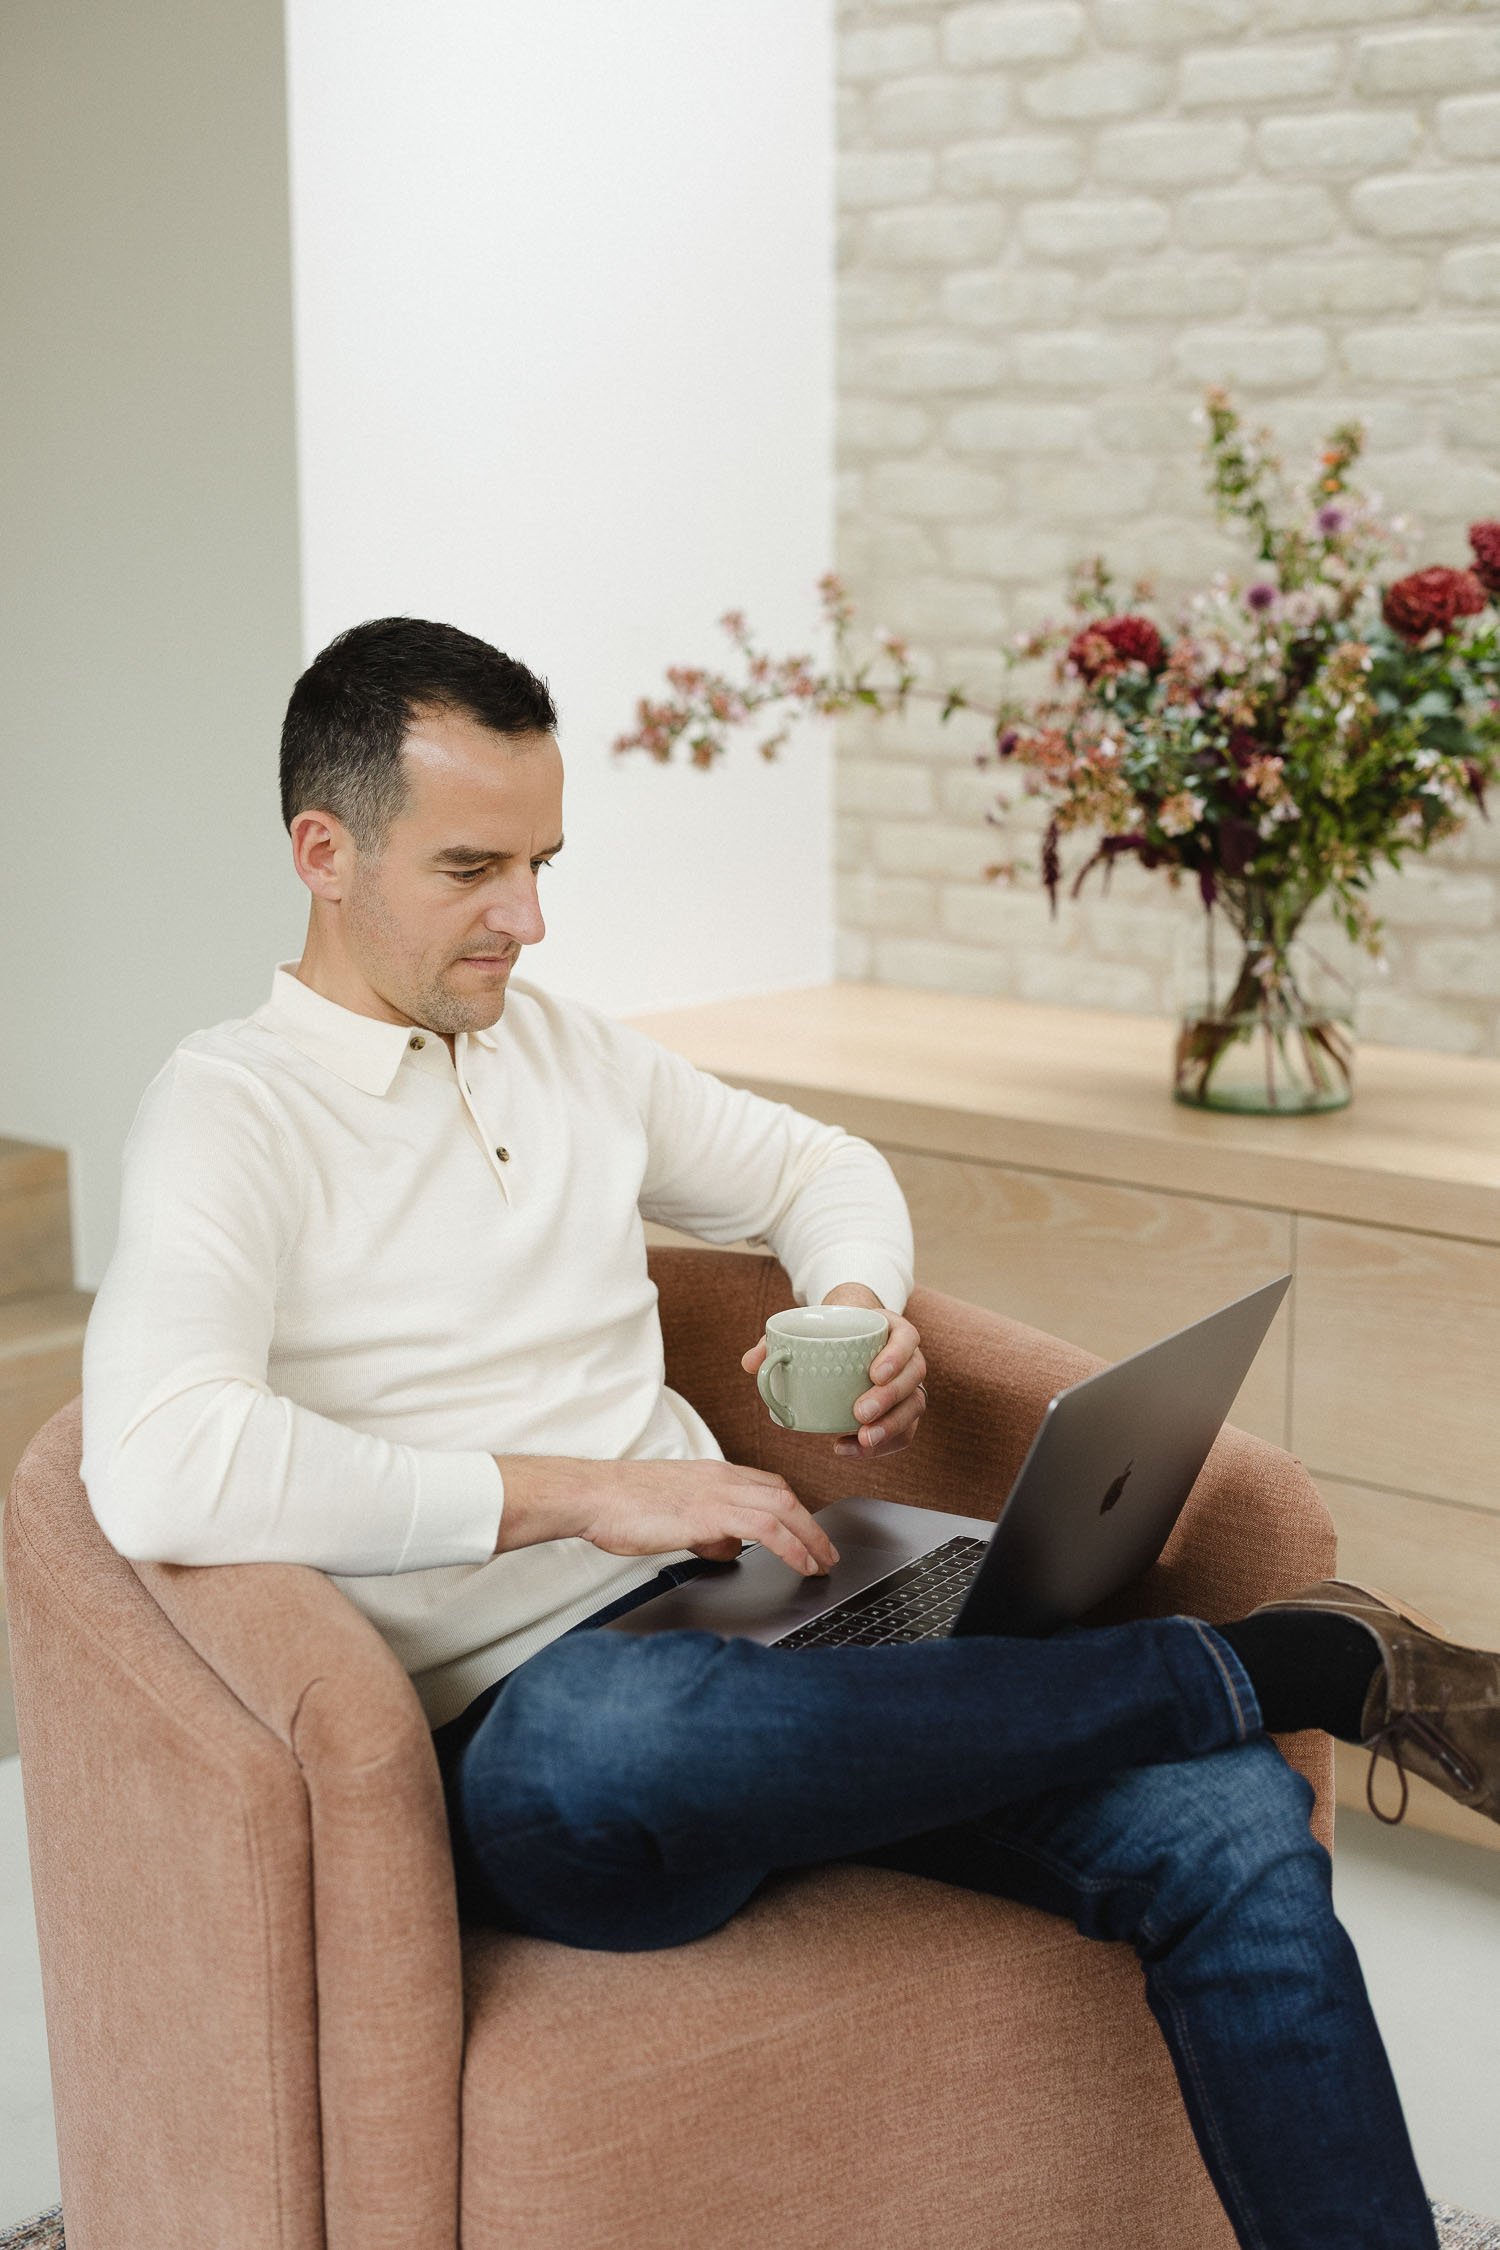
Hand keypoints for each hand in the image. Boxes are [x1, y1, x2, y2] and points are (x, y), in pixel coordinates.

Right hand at [576, 1456, 838, 1577]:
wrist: (593, 1496)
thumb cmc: (621, 1506)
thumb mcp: (672, 1515)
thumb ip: (705, 1529)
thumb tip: (727, 1547)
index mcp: (712, 1474)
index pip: (769, 1487)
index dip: (795, 1511)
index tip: (808, 1533)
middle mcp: (721, 1478)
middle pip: (785, 1496)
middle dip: (813, 1526)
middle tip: (827, 1553)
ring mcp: (718, 1493)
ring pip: (785, 1509)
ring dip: (811, 1539)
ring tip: (823, 1564)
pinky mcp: (711, 1514)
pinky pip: (768, 1529)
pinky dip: (793, 1548)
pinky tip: (802, 1565)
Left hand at [739, 1282, 927, 1462]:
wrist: (844, 1339)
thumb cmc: (827, 1333)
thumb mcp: (804, 1328)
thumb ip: (775, 1341)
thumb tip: (751, 1363)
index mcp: (891, 1329)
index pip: (906, 1338)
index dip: (896, 1356)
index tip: (874, 1373)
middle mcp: (907, 1357)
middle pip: (913, 1376)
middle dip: (889, 1398)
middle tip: (859, 1413)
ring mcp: (908, 1384)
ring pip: (913, 1407)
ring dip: (891, 1426)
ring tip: (863, 1438)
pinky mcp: (902, 1410)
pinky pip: (904, 1430)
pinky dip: (883, 1444)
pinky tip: (853, 1448)